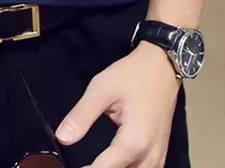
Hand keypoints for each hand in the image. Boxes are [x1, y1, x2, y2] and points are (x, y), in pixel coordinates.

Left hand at [55, 43, 180, 167]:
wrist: (162, 66)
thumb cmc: (131, 75)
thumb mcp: (101, 89)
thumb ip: (81, 116)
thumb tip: (62, 138)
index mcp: (134, 142)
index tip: (69, 167)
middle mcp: (149, 156)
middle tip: (80, 162)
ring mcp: (158, 158)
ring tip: (93, 163)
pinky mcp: (160, 154)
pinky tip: (112, 164)